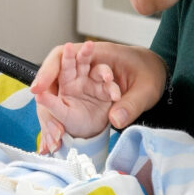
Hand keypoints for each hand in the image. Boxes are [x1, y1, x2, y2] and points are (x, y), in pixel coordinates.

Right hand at [32, 41, 166, 151]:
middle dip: (42, 94)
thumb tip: (116, 120)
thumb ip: (132, 104)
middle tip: (39, 112)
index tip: (38, 90)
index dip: (46, 72)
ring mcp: (82, 82)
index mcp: (96, 55)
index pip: (60, 57)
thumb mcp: (147, 89)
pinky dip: (59, 120)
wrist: (155, 77)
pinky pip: (65, 106)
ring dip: (51, 113)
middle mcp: (83, 68)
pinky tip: (55, 139)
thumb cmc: (149, 75)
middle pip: (52, 76)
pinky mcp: (84, 96)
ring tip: (52, 139)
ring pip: (56, 94)